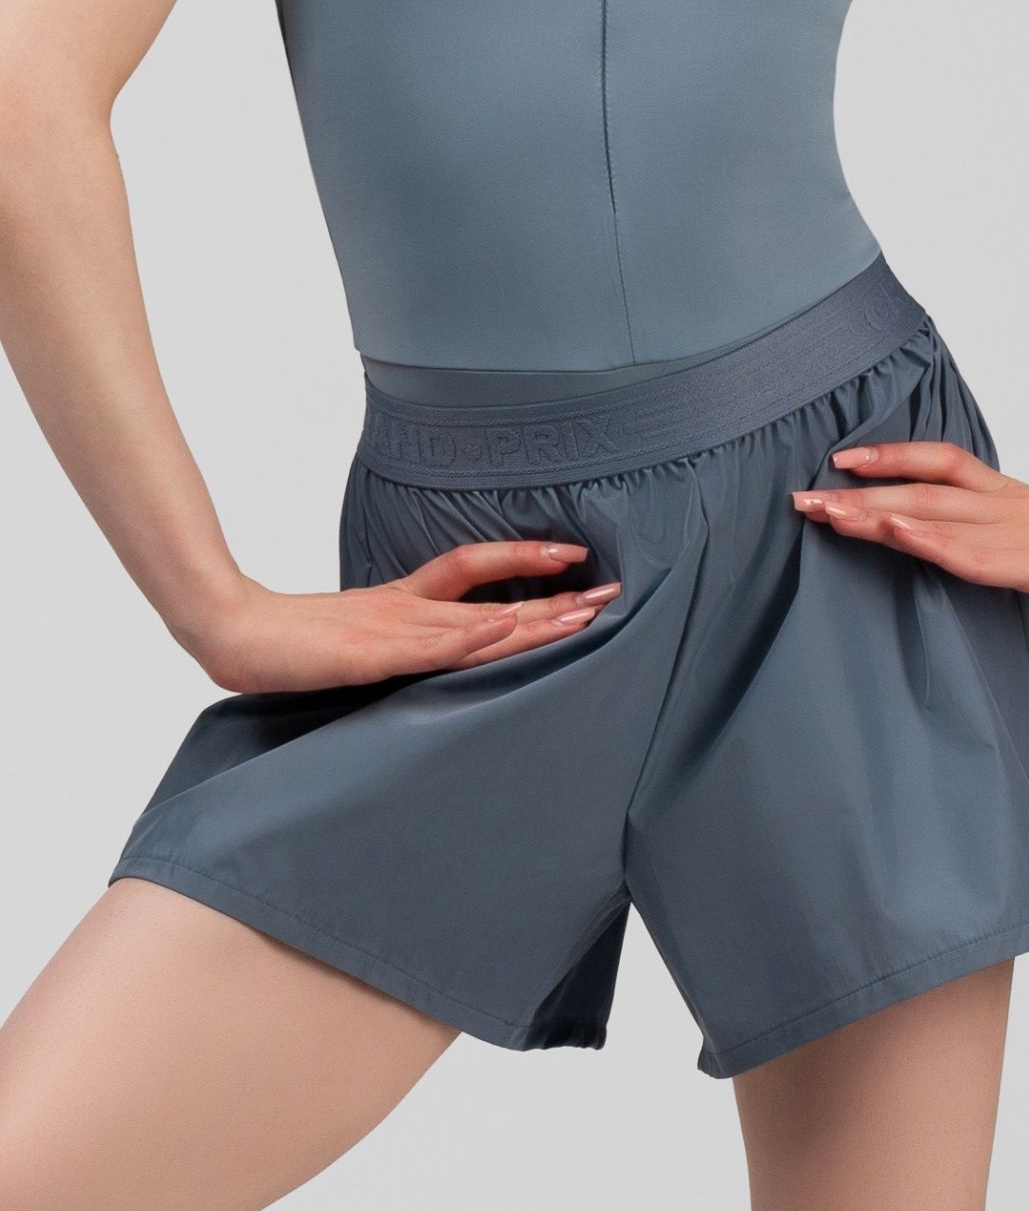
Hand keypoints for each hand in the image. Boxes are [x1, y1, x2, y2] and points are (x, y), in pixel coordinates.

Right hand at [173, 541, 621, 692]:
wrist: (229, 632)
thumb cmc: (287, 644)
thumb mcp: (356, 641)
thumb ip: (396, 641)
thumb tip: (439, 641)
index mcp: (403, 602)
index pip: (475, 568)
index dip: (523, 558)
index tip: (572, 557)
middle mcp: (408, 610)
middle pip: (496, 596)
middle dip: (557, 598)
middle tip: (617, 591)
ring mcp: (393, 629)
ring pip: (479, 621)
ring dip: (536, 618)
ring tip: (587, 609)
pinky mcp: (372, 653)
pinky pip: (433, 644)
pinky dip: (474, 635)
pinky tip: (510, 624)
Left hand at [792, 443, 1028, 604]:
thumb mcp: (1027, 527)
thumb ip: (983, 528)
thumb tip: (934, 534)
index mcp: (1000, 491)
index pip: (937, 461)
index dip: (888, 455)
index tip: (839, 460)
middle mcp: (996, 503)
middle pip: (916, 489)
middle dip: (854, 493)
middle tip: (800, 499)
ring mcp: (1008, 531)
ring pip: (930, 515)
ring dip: (873, 513)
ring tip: (827, 512)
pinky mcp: (1024, 564)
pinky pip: (966, 551)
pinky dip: (927, 540)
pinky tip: (895, 534)